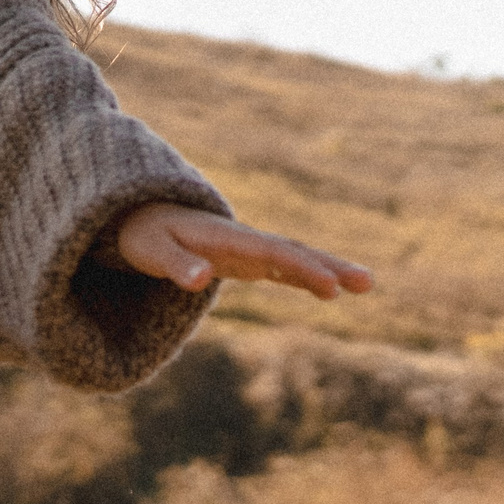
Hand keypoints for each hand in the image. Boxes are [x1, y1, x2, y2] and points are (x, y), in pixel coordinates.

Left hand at [110, 202, 374, 299]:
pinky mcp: (242, 258)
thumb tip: (202, 280)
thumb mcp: (150, 250)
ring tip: (365, 284)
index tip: (330, 287)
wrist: (135, 215)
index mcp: (224, 236)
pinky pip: (281, 266)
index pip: (271, 253)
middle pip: (293, 252)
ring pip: (293, 257)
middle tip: (367, 283)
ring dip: (326, 269)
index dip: (301, 269)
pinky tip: (328, 288)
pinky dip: (306, 275)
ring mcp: (244, 248)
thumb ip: (176, 264)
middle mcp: (241, 239)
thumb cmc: (141, 234)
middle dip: (329, 266)